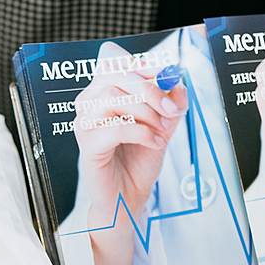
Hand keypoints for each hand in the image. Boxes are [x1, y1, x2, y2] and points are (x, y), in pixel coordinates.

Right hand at [73, 41, 186, 264]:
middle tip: (172, 108)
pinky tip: (154, 143)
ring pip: (114, 100)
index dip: (145, 68)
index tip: (171, 80)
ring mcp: (85, 125)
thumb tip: (178, 84)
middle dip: (149, 89)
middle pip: (114, 78)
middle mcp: (89, 105)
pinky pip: (115, 128)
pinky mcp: (88, 146)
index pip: (118, 65)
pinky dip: (141, 132)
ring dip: (146, 113)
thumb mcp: (162, 127)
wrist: (128, 199)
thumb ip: (171, 105)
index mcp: (103, 94)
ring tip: (161, 131)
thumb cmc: (138, 162)